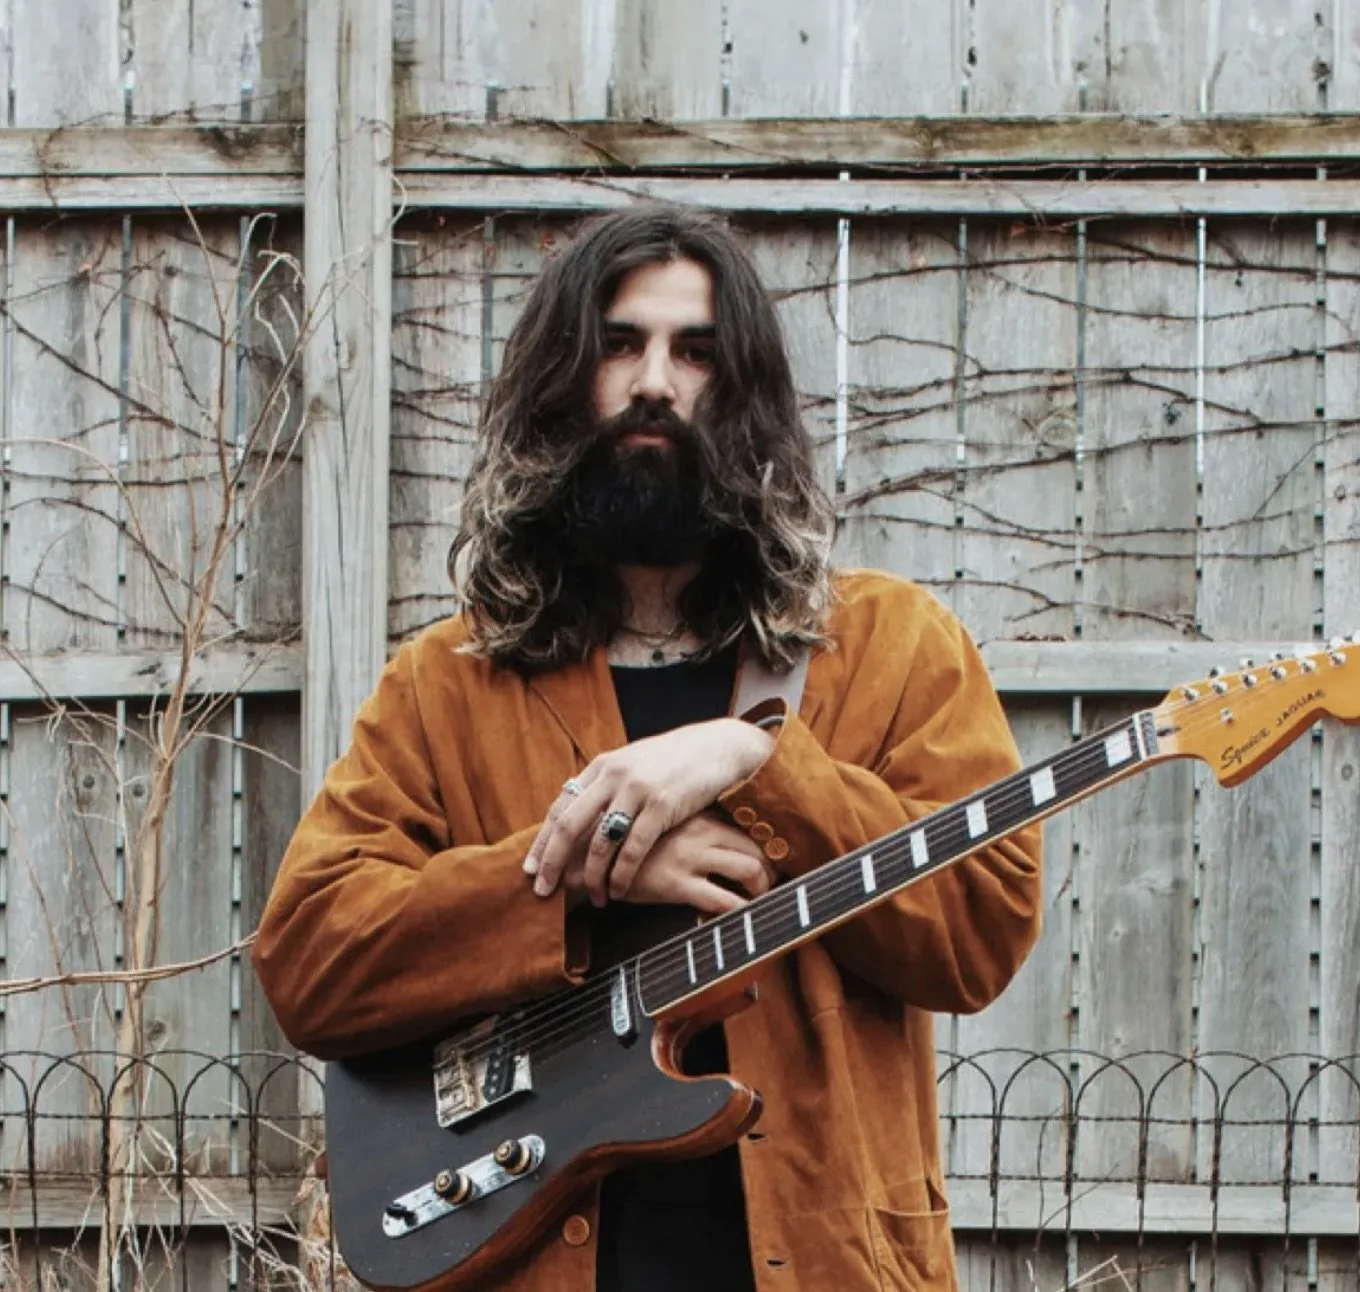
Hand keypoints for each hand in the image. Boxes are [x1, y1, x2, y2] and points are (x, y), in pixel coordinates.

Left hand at [525, 718, 773, 906]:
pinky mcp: (661, 805)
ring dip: (592, 876)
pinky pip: (633, 849)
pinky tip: (618, 891)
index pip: (560, 807)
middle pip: (568, 826)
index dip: (542, 842)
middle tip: (544, 891)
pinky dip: (621, 875)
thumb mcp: (634, 764)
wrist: (718, 747)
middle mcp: (613, 775)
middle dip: (553, 863)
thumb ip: (608, 786)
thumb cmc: (676, 761)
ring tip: (593, 897)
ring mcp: (637, 789)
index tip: (531, 869)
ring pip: (600, 842)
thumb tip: (581, 815)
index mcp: (602, 766)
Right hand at [590, 812, 776, 914]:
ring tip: (758, 902)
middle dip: (772, 870)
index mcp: (696, 814)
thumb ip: (687, 824)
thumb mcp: (659, 822)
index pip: (747, 825)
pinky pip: (724, 901)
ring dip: (762, 890)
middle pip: (757, 845)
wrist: (586, 856)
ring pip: (750, 868)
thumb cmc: (624, 842)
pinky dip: (740, 912)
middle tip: (771, 886)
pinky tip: (739, 920)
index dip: (764, 846)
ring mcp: (690, 856)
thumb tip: (717, 836)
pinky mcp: (677, 883)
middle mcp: (699, 830)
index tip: (771, 861)